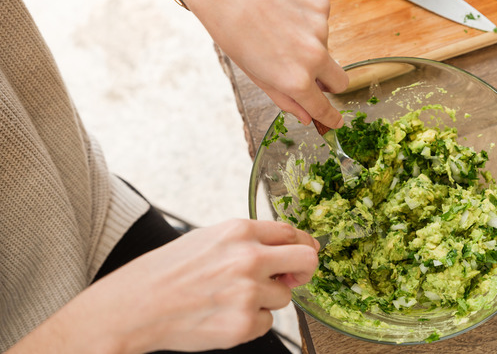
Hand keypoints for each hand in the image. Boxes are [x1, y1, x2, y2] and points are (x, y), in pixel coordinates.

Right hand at [8, 220, 318, 353]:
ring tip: (230, 299)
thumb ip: (247, 241)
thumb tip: (286, 250)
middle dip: (304, 270)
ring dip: (266, 300)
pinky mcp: (243, 323)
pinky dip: (251, 322)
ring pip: (285, 297)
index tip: (302, 254)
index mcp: (239, 231)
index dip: (301, 245)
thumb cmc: (165, 272)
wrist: (132, 308)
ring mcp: (247, 292)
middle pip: (307, 260)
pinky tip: (222, 316)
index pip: (292, 232)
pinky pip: (267, 323)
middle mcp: (248, 258)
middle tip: (290, 279)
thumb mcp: (208, 239)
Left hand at [180, 0, 349, 128]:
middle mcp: (314, 57)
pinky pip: (322, 22)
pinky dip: (308, 22)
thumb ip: (285, 99)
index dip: (331, 117)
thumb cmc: (235, 35)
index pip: (323, 107)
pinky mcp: (321, 6)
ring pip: (327, 48)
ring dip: (311, 45)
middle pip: (340, 81)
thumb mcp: (257, 76)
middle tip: (311, 75)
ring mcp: (321, 30)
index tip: (336, 122)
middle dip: (330, 84)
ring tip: (280, 31)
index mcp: (296, 80)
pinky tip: (285, 14)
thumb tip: (306, 116)